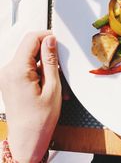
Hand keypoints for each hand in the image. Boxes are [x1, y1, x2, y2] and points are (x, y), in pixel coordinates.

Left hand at [0, 31, 61, 162]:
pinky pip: (26, 67)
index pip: (30, 39)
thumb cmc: (40, 119)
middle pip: (29, 48)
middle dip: (47, 53)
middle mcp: (7, 71)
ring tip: (55, 82)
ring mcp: (7, 76)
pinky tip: (48, 84)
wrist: (27, 138)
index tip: (59, 41)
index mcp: (17, 70)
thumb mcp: (53, 87)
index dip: (47, 36)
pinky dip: (39, 71)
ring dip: (45, 64)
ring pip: (29, 58)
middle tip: (60, 68)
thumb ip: (51, 61)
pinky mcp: (9, 81)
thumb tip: (50, 40)